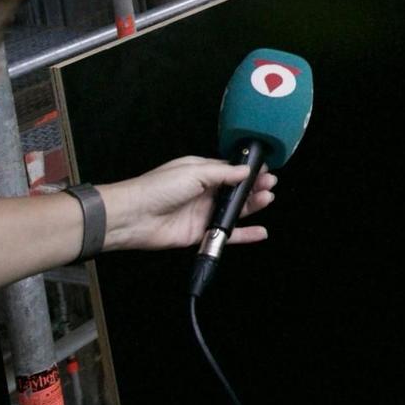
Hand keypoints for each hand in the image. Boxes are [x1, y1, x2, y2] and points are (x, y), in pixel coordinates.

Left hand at [95, 155, 275, 252]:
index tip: (265, 170)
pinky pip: (226, 234)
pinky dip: (244, 234)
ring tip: (267, 199)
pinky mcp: (200, 234)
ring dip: (252, 206)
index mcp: (200, 172)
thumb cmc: (158, 188)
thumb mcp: (194, 172)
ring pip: (233, 211)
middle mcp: (203, 192)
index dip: (248, 171)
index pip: (230, 170)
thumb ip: (223, 173)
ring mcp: (202, 213)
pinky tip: (260, 232)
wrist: (134, 217)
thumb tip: (245, 170)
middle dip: (254, 187)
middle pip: (235, 191)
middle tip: (270, 185)